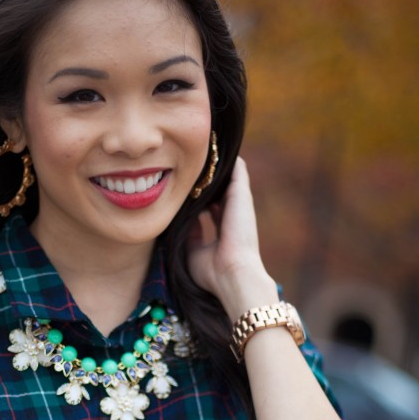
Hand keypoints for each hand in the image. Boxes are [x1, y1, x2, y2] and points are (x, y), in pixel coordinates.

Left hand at [186, 157, 276, 320]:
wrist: (233, 275)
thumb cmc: (213, 272)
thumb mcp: (192, 251)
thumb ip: (188, 233)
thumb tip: (176, 218)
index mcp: (223, 228)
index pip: (208, 206)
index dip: (195, 197)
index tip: (181, 188)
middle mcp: (232, 212)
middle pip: (217, 188)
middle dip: (202, 178)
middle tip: (183, 162)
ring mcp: (238, 201)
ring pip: (225, 174)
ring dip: (212, 164)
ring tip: (196, 147)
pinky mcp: (241, 192)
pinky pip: (233, 166)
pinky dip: (221, 157)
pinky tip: (208, 144)